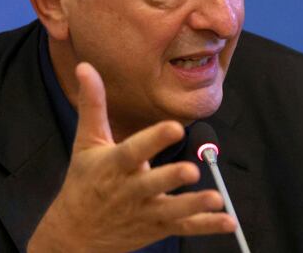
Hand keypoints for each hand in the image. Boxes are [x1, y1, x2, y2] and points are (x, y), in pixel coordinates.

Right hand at [27, 62, 235, 251]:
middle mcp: (130, 190)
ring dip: (194, 205)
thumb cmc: (84, 181)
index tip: (175, 127)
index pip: (134, 151)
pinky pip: (185, 227)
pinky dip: (207, 226)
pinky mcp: (157, 227)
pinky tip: (229, 222)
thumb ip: (93, 105)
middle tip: (192, 170)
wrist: (73, 235)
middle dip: (171, 177)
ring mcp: (144, 211)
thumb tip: (86, 66)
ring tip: (216, 198)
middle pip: (152, 184)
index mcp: (114, 165)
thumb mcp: (87, 142)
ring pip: (171, 210)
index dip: (154, 140)